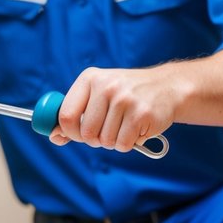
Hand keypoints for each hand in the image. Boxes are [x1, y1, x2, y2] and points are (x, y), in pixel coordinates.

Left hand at [50, 66, 183, 153]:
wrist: (167, 87)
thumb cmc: (127, 95)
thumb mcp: (99, 96)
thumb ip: (75, 115)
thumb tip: (54, 136)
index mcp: (90, 78)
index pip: (66, 115)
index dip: (70, 132)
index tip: (79, 134)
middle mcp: (106, 86)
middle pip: (86, 133)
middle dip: (95, 139)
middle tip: (107, 130)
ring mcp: (125, 99)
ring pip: (105, 141)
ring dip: (114, 141)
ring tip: (125, 126)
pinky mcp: (141, 114)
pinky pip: (123, 144)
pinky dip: (128, 143)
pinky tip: (137, 129)